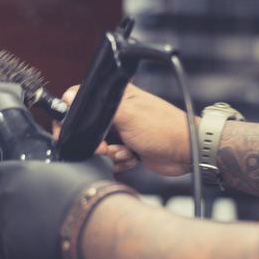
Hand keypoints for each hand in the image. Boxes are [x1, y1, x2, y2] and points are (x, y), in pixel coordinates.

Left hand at [0, 156, 117, 258]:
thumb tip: (102, 156)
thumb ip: (87, 161)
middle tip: (17, 237)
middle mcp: (5, 196)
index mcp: (17, 172)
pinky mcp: (15, 252)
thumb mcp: (91, 167)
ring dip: (14, 254)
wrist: (98, 223)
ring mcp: (7, 225)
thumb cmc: (95, 193)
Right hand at [59, 84, 192, 176]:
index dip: (74, 118)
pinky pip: (111, 158)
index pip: (83, 102)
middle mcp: (117, 112)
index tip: (73, 133)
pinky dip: (118, 161)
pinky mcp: (127, 148)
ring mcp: (122, 131)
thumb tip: (71, 97)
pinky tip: (132, 158)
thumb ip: (100, 108)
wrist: (186, 152)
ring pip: (98, 146)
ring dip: (110, 155)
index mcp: (116, 96)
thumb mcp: (128, 116)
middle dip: (95, 143)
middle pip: (88, 129)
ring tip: (126, 152)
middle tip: (106, 148)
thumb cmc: (165, 129)